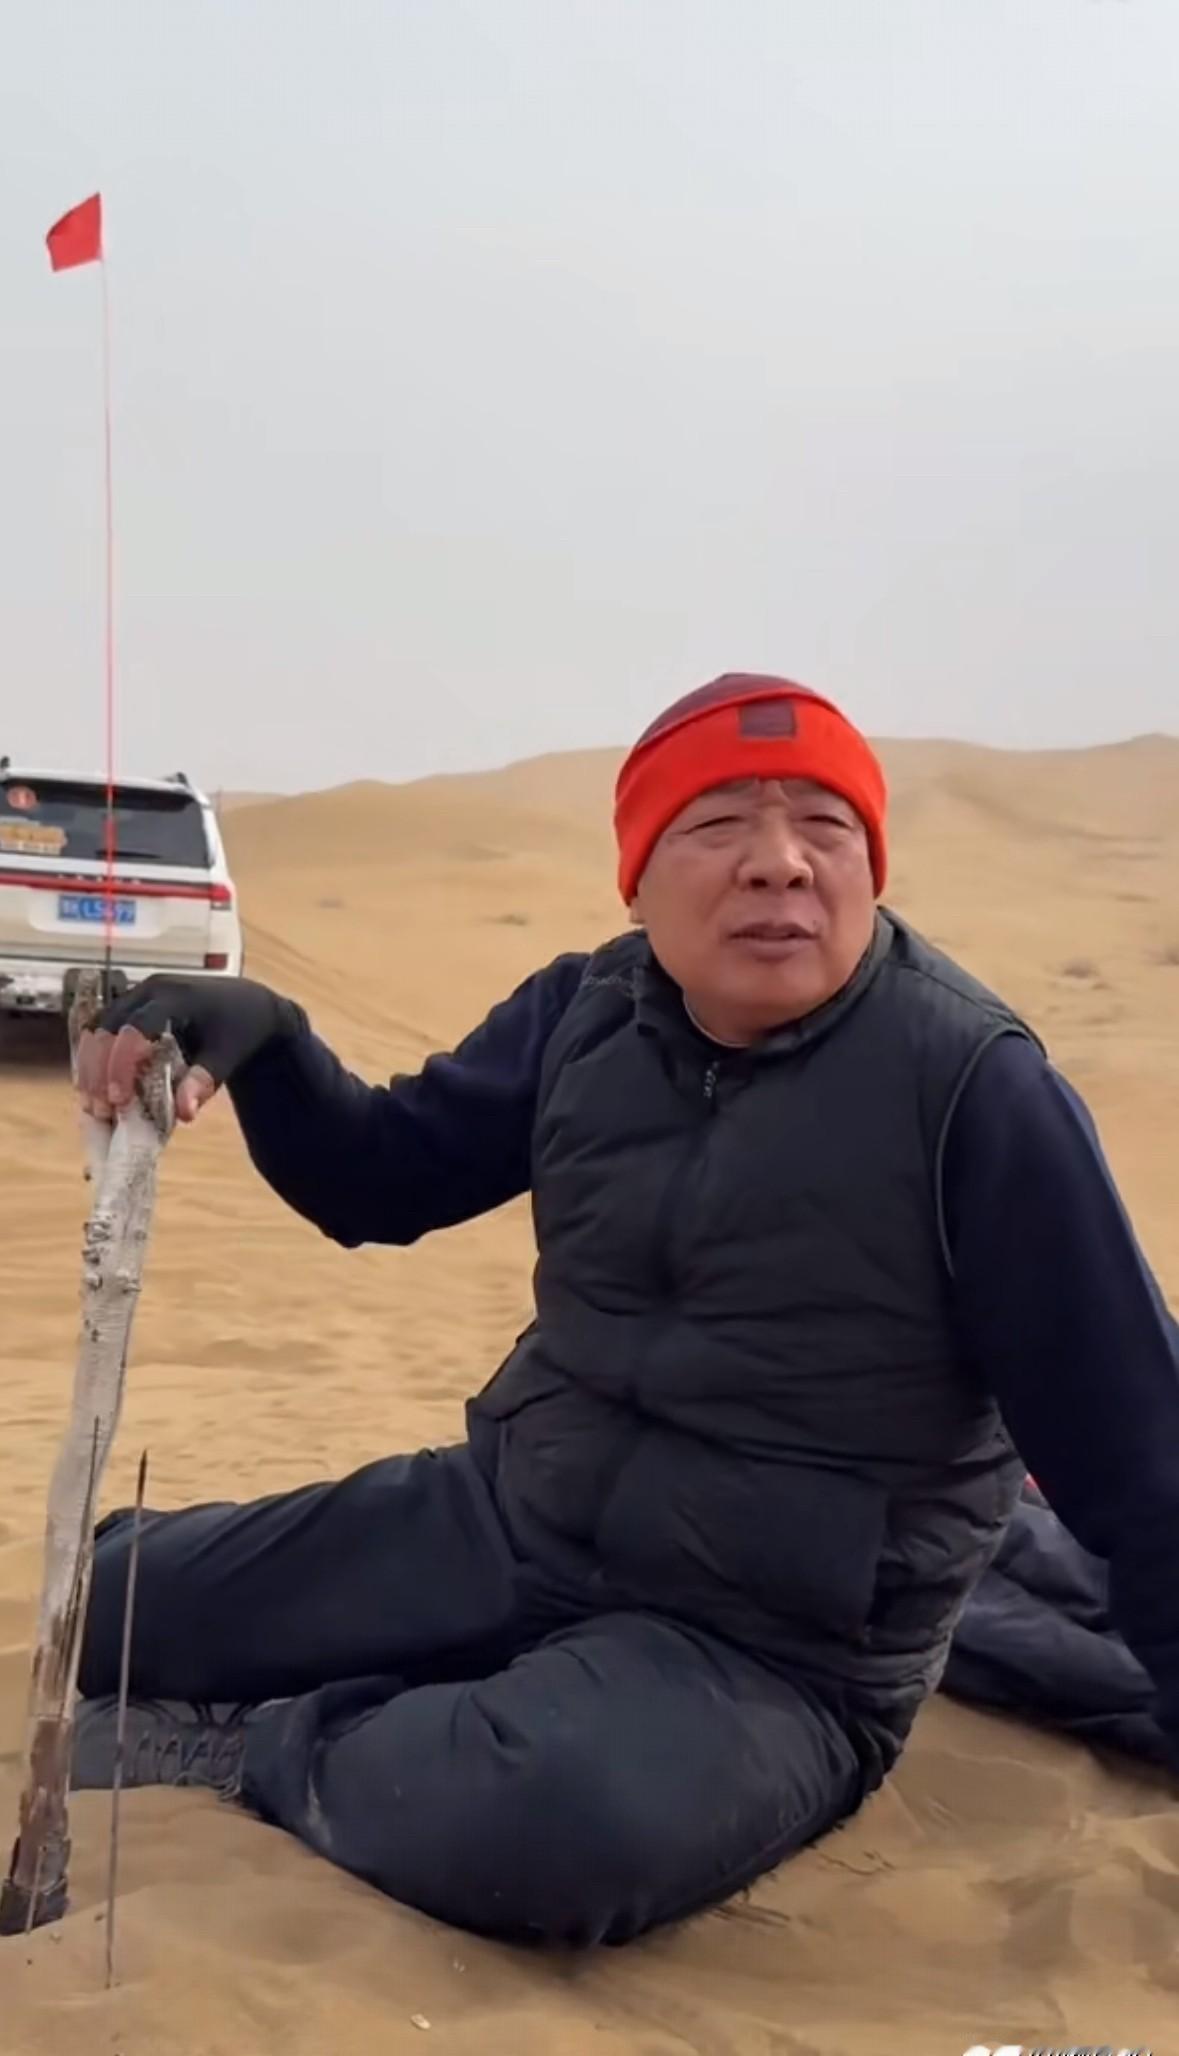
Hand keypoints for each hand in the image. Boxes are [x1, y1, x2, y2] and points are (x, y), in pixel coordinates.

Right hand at [75, 975, 293, 1124]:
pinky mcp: (134, 1008)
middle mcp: (151, 990)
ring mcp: (139, 996)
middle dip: (99, 1068)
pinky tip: (100, 1090)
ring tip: (94, 1105)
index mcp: (175, 996)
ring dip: (93, 1065)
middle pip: (108, 1025)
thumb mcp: (228, 1056)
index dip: (122, 1062)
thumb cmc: (240, 1030)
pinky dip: (99, 1059)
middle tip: (99, 1108)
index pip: (137, 1026)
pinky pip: (106, 1031)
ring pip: (100, 1027)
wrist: (249, 1006)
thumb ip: (205, 1081)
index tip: (119, 1098)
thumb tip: (185, 1113)